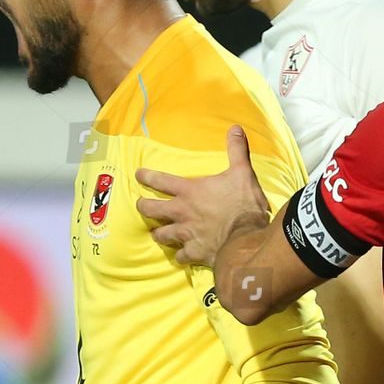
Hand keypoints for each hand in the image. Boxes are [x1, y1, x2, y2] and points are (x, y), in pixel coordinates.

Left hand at [137, 127, 269, 265]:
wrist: (245, 239)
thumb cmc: (242, 204)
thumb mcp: (242, 172)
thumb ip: (236, 150)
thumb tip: (235, 127)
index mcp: (190, 191)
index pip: (161, 180)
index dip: (147, 176)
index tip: (138, 175)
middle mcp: (181, 212)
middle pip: (151, 209)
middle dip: (143, 206)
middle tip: (141, 205)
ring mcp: (185, 234)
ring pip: (161, 235)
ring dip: (159, 233)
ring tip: (157, 233)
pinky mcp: (193, 252)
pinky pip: (180, 256)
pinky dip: (180, 255)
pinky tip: (182, 256)